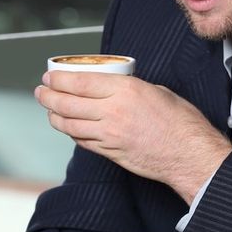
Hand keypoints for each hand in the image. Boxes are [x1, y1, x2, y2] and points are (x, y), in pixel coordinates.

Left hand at [35, 71, 231, 202]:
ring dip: (53, 116)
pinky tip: (68, 127)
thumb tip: (113, 87)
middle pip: (67, 103)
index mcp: (125, 90)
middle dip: (48, 96)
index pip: (79, 82)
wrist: (190, 155)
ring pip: (69, 124)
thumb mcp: (156, 91)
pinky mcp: (110, 153)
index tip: (49, 77)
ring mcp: (109, 135)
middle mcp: (113, 112)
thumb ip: (129, 88)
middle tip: (41, 92)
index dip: (58, 79)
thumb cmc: (181, 122)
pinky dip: (70, 133)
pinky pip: (82, 141)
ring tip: (49, 109)